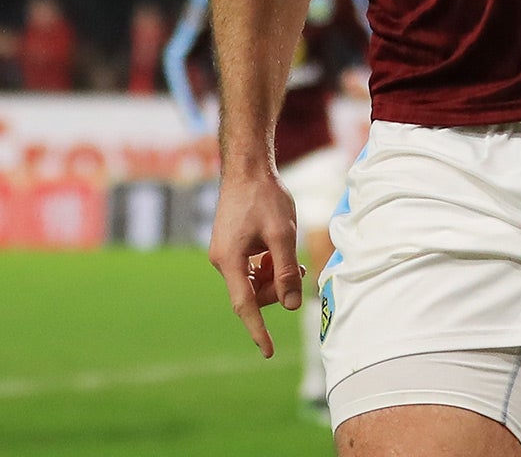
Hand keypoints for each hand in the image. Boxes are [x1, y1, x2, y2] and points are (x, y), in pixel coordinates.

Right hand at [208, 165, 301, 358]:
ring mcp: (225, 254)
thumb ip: (286, 271)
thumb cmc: (264, 197)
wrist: (247, 169)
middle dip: (277, 288)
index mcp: (230, 260)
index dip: (258, 330)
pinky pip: (251, 269)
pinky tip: (277, 248)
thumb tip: (291, 305)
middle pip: (253, 294)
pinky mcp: (230, 247)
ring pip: (254, 282)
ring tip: (290, 257)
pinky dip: (267, 265)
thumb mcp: (283, 234)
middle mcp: (222, 261)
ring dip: (274, 276)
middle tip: (297, 268)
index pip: (245, 305)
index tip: (268, 352)